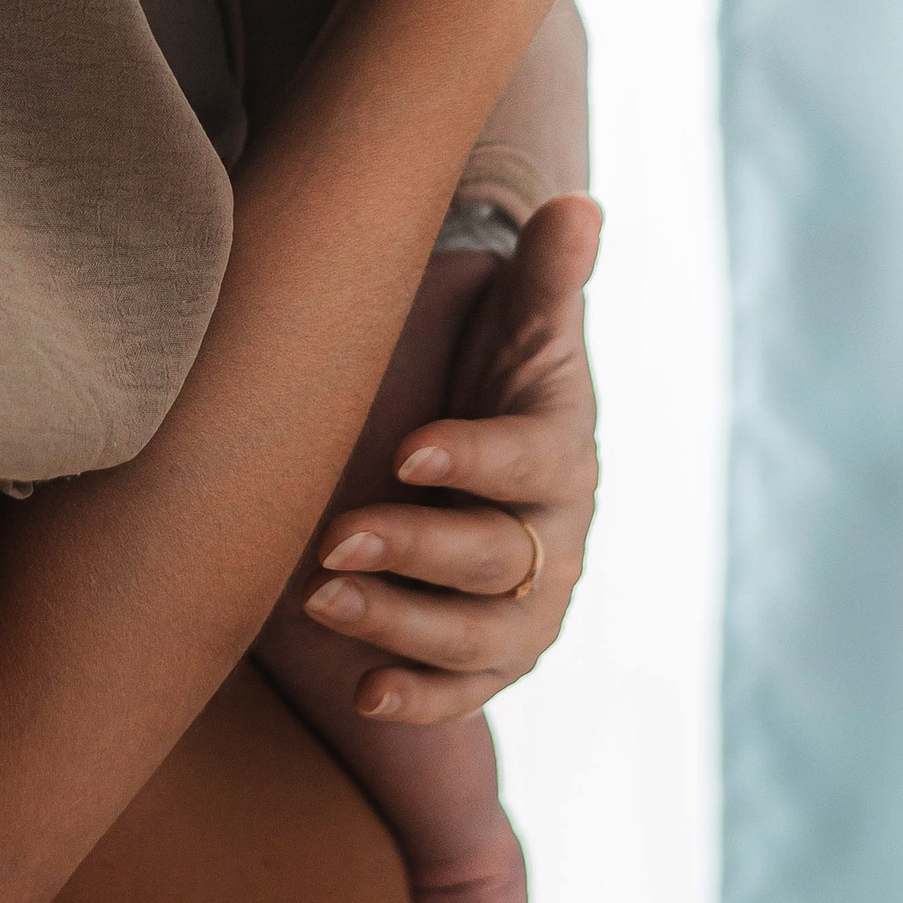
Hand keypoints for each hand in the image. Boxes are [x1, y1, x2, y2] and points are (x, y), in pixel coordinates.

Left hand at [305, 194, 601, 722]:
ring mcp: (526, 610)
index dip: (473, 460)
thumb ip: (547, 274)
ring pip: (474, 635)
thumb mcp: (522, 323)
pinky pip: (463, 691)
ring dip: (400, 626)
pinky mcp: (492, 657)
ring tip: (321, 600)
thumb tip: (580, 205)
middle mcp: (554, 543)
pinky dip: (418, 697)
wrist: (494, 456)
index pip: (527, 463)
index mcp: (563, 456)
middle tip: (335, 537)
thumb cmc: (501, 380)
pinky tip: (363, 691)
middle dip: (416, 550)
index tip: (408, 449)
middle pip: (494, 558)